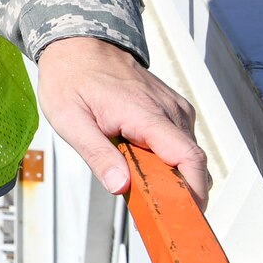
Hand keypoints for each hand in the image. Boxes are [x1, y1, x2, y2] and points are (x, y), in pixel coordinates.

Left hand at [35, 36, 209, 205]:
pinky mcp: (173, 109)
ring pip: (188, 155)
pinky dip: (168, 159)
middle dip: (179, 192)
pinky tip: (141, 160)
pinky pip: (180, 142)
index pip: (189, 159)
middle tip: (150, 209)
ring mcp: (174, 108)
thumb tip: (120, 186)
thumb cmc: (70, 78)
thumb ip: (97, 154)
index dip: (193, 193)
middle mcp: (169, 110)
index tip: (182, 217)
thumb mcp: (69, 120)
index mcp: (146, 113)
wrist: (77, 44)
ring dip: (171, 176)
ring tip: (138, 180)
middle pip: (193, 164)